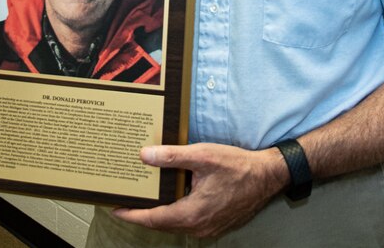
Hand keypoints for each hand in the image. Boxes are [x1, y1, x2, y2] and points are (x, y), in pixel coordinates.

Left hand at [112, 143, 287, 238]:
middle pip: (161, 224)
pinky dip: (175, 212)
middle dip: (142, 214)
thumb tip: (144, 155)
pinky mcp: (215, 223)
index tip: (116, 208)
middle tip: (126, 201)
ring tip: (144, 198)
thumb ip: (172, 156)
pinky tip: (171, 198)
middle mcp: (198, 226)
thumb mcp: (203, 156)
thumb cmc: (238, 166)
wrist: (268, 177)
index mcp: (191, 213)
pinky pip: (187, 221)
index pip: (153, 219)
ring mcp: (207, 227)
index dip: (132, 215)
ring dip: (159, 214)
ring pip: (175, 224)